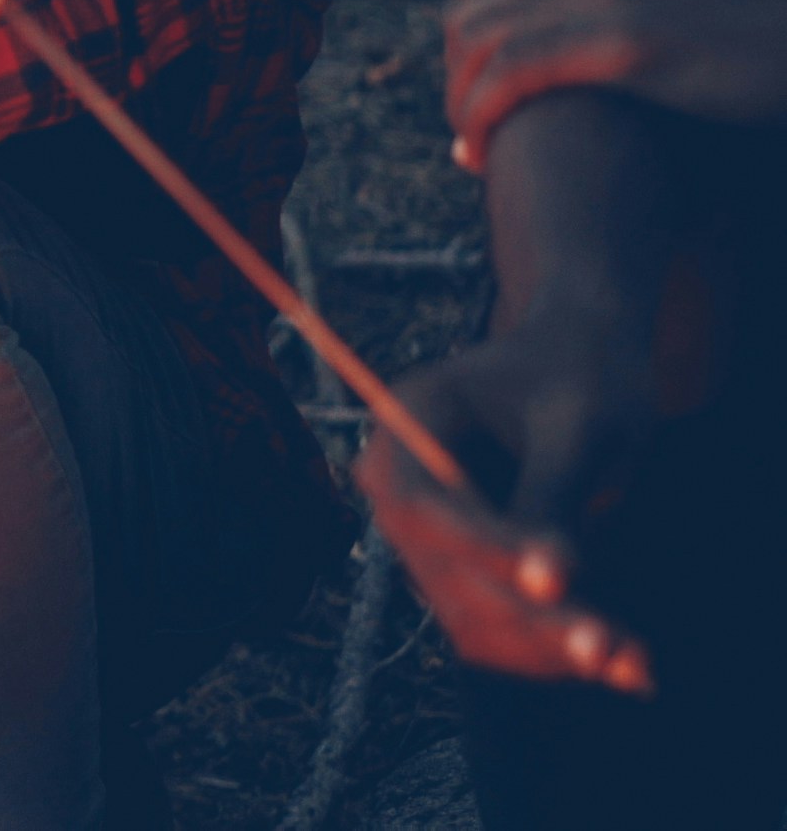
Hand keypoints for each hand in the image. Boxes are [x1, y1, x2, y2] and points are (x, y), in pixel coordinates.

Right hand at [361, 318, 657, 695]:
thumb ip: (553, 494)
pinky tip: (622, 660)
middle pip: (441, 568)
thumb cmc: (585, 378)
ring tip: (632, 662)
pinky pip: (491, 625)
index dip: (483, 550)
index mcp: (411, 417)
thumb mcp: (578, 425)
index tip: (562, 584)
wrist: (585, 368)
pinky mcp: (458, 567)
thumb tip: (546, 582)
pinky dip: (550, 648)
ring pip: (465, 612)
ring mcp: (423, 529)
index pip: (423, 502)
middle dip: (528, 614)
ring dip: (544, 646)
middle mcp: (398, 478)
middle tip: (612, 646)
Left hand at [444, 0, 786, 167]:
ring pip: (479, 39)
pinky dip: (482, 114)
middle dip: (454, 69)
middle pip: (469, 5)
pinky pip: (515, 74)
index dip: (468, 26)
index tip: (475, 76)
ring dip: (459, 100)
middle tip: (466, 122)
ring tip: (469, 149)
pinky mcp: (627, 44)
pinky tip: (481, 154)